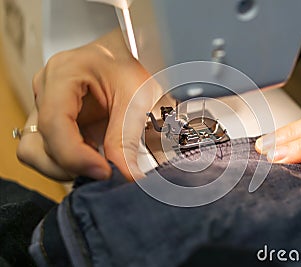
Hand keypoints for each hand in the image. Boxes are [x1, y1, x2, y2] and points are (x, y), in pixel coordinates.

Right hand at [17, 29, 155, 180]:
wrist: (132, 55)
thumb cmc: (132, 63)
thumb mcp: (136, 98)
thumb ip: (126, 138)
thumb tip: (125, 175)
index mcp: (63, 74)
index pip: (54, 123)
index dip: (75, 156)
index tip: (104, 171)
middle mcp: (47, 90)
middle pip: (36, 145)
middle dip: (68, 166)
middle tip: (103, 172)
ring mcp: (47, 106)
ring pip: (36, 152)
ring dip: (65, 168)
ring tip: (99, 165)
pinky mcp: (56, 121)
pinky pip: (50, 151)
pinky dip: (70, 162)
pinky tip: (95, 159)